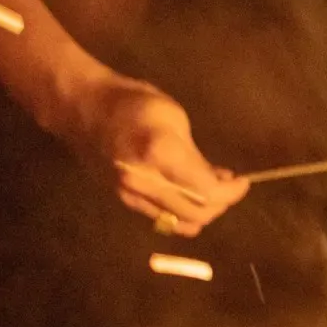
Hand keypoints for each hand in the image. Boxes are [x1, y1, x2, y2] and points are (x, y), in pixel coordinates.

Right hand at [68, 76, 248, 235]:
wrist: (82, 109)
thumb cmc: (133, 103)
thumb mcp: (175, 118)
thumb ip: (196, 155)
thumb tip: (217, 179)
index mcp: (160, 154)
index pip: (207, 192)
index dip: (231, 193)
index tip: (243, 182)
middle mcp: (144, 182)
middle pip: (196, 214)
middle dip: (220, 204)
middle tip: (230, 187)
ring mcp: (130, 194)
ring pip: (179, 223)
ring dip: (202, 212)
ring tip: (211, 190)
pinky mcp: (123, 200)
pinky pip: (161, 219)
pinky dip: (182, 213)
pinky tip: (188, 194)